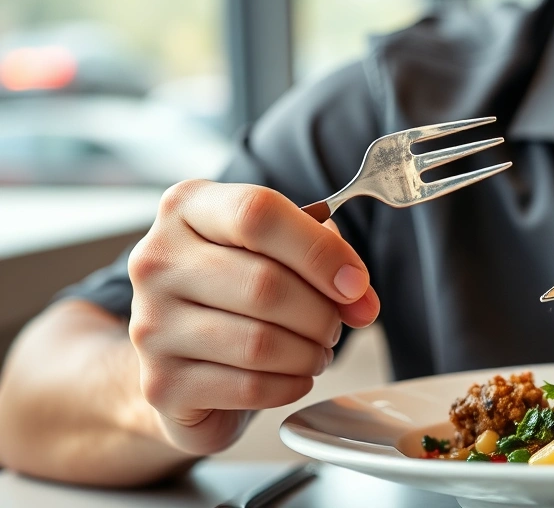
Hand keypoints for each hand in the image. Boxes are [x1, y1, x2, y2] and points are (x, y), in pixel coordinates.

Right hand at [127, 180, 379, 454]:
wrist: (180, 358)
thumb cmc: (237, 292)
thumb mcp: (275, 250)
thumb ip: (324, 255)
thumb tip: (359, 296)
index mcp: (187, 209)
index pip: (258, 213)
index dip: (319, 251)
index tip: (355, 283)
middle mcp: (157, 261)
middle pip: (265, 284)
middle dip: (321, 313)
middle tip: (334, 325)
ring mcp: (151, 324)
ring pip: (261, 343)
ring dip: (309, 353)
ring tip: (315, 351)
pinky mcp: (162, 383)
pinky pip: (249, 387)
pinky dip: (289, 385)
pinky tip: (293, 376)